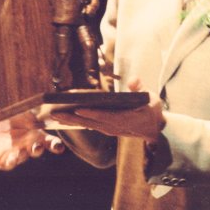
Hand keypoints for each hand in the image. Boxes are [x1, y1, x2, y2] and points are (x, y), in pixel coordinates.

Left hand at [0, 109, 64, 170]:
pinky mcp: (4, 160)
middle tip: (38, 147)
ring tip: (20, 152)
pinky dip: (11, 162)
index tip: (58, 147)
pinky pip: (9, 163)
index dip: (54, 144)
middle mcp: (26, 145)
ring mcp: (16, 153)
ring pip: (23, 156)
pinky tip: (10, 160)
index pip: (47, 140)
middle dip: (39, 149)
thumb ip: (9, 109)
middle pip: (37, 149)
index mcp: (32, 132)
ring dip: (23, 155)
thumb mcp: (6, 112)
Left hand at [46, 78, 163, 142]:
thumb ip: (141, 89)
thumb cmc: (152, 111)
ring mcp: (109, 130)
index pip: (106, 117)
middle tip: (54, 113)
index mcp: (125, 120)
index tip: (78, 108)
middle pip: (90, 122)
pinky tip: (63, 117)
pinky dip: (76, 121)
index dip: (92, 113)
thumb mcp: (152, 99)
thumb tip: (134, 80)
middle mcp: (114, 127)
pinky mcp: (106, 129)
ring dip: (70, 120)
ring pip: (86, 125)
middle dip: (72, 118)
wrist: (155, 130)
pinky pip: (88, 125)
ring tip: (53, 114)